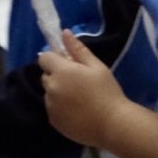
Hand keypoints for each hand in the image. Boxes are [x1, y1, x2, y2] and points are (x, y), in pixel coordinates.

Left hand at [38, 32, 126, 149]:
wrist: (112, 124)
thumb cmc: (107, 92)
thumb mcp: (96, 66)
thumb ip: (77, 49)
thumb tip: (64, 33)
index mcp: (60, 71)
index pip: (44, 58)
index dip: (55, 59)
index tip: (70, 65)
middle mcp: (51, 88)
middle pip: (46, 76)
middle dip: (57, 76)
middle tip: (77, 82)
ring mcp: (50, 106)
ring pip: (48, 93)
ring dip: (57, 92)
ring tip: (79, 99)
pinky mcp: (53, 121)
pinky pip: (52, 108)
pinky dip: (59, 108)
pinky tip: (76, 111)